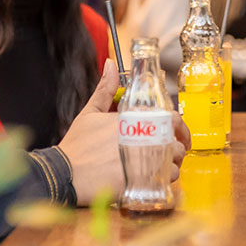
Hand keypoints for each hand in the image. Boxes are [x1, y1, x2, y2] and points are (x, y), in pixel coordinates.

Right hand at [58, 62, 185, 202]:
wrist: (66, 174)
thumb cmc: (77, 147)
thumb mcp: (90, 112)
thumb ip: (105, 89)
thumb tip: (110, 65)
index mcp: (136, 118)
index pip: (172, 118)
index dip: (179, 126)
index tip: (177, 132)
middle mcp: (145, 137)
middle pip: (176, 141)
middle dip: (175, 147)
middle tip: (168, 153)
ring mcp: (147, 159)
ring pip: (174, 161)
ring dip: (171, 163)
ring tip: (159, 166)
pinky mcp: (144, 179)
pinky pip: (166, 178)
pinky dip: (164, 179)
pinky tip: (153, 178)